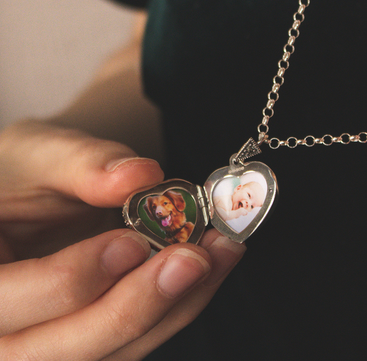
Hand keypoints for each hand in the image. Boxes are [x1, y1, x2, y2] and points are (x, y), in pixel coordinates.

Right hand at [0, 120, 245, 359]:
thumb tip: (140, 175)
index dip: (77, 276)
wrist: (30, 194)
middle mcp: (3, 331)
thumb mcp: (39, 154)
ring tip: (216, 256)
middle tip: (193, 259)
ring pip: (110, 353)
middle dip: (138, 306)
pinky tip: (205, 270)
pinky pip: (131, 341)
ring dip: (173, 307)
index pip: (9, 301)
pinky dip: (174, 308)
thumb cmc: (22, 174)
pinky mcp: (87, 336)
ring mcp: (45, 342)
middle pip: (65, 349)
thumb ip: (83, 163)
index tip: (134, 240)